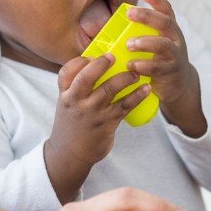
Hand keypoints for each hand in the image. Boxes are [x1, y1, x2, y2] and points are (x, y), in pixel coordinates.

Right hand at [44, 53, 149, 200]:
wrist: (70, 154)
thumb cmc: (72, 125)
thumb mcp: (67, 104)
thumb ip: (76, 87)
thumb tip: (97, 65)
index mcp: (65, 95)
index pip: (66, 72)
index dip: (79, 61)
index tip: (92, 56)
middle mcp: (75, 101)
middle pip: (87, 77)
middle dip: (101, 64)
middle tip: (114, 56)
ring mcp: (91, 112)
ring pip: (109, 89)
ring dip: (125, 78)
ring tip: (136, 73)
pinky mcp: (106, 123)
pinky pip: (124, 106)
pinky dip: (137, 95)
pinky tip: (146, 89)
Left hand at [124, 0, 205, 136]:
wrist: (178, 84)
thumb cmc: (159, 59)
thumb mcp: (155, 43)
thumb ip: (141, 34)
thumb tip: (109, 27)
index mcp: (170, 29)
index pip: (166, 10)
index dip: (157, 0)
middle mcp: (175, 39)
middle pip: (165, 23)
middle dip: (147, 17)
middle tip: (130, 13)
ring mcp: (175, 55)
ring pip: (163, 45)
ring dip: (145, 43)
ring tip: (129, 44)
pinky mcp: (171, 72)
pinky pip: (158, 67)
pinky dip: (144, 66)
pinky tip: (131, 65)